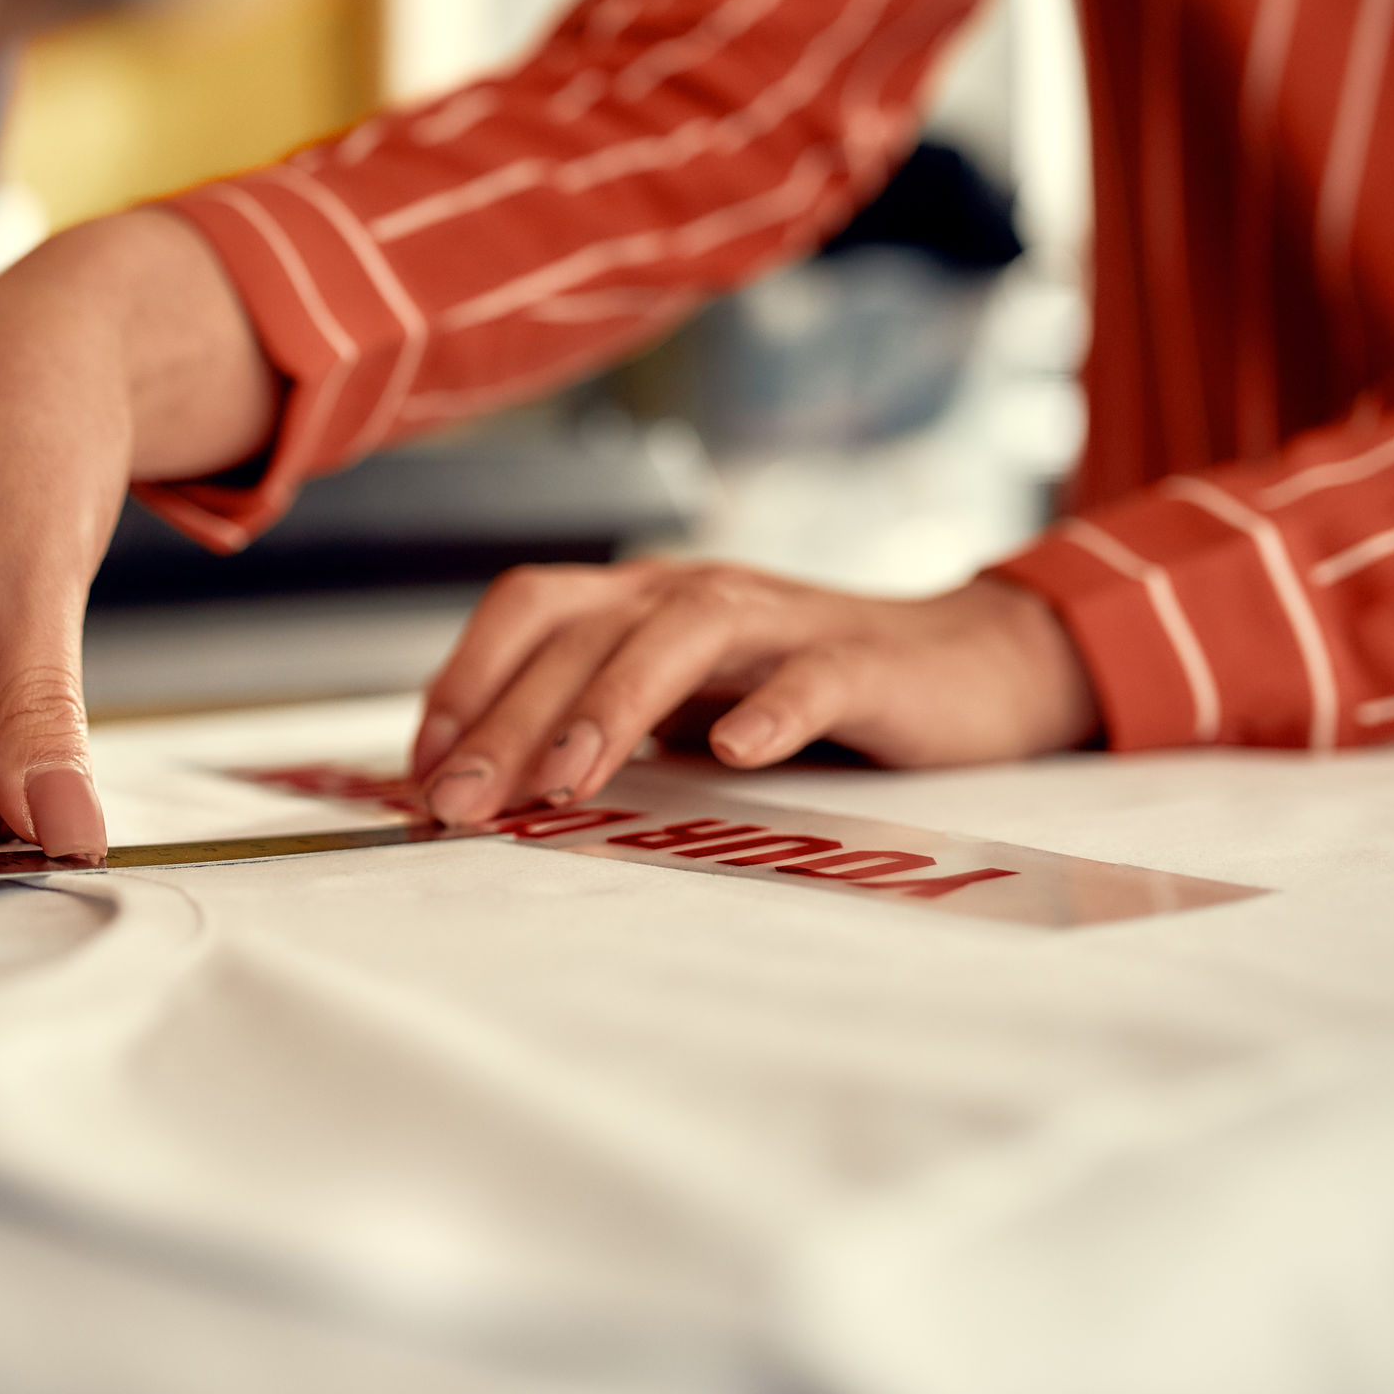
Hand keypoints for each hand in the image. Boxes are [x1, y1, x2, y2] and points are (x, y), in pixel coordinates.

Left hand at [410, 561, 1100, 825]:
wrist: (973, 670)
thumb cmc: (805, 693)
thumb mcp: (685, 704)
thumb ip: (596, 727)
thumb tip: (475, 786)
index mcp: (643, 598)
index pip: (529, 609)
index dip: (466, 679)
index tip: (420, 770)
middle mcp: (696, 592)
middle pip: (584, 632)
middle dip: (508, 718)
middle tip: (458, 801)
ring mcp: (781, 620)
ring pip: (681, 635)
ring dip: (611, 704)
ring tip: (564, 780)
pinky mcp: (866, 661)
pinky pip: (813, 677)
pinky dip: (772, 709)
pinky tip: (737, 754)